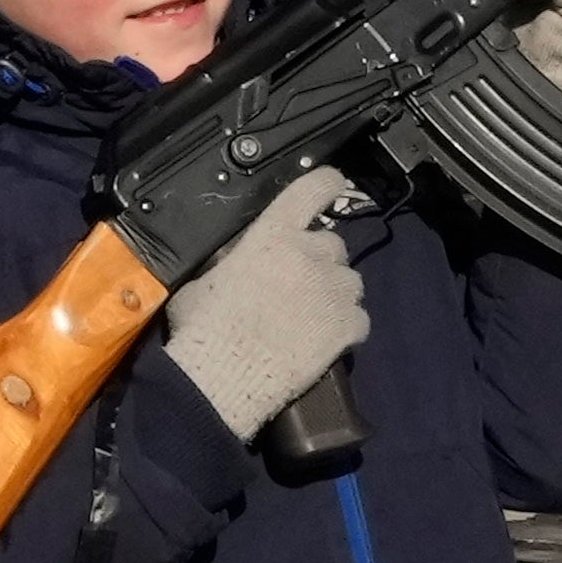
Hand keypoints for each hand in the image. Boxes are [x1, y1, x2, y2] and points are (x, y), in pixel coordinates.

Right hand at [158, 166, 370, 441]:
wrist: (221, 379)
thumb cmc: (202, 329)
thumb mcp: (203, 280)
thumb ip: (230, 261)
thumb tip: (237, 258)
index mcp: (272, 235)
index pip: (312, 189)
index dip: (327, 183)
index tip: (333, 183)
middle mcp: (311, 254)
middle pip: (332, 244)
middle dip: (319, 260)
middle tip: (298, 285)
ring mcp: (334, 291)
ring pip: (351, 281)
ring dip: (335, 292)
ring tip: (312, 316)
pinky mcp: (349, 326)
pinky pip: (359, 319)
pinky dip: (346, 328)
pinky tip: (325, 341)